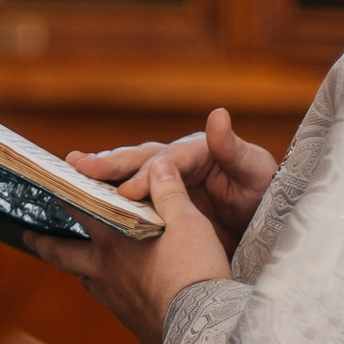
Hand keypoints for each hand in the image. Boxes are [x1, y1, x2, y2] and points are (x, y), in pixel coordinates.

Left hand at [28, 154, 231, 343]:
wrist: (202, 330)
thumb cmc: (194, 272)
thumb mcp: (188, 222)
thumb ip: (170, 192)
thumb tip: (160, 164)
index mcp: (114, 240)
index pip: (77, 208)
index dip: (60, 192)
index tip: (43, 185)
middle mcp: (105, 270)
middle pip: (62, 254)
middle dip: (44, 243)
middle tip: (29, 236)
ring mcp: (115, 298)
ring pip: (86, 280)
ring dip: (78, 269)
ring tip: (77, 262)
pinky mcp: (130, 319)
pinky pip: (109, 300)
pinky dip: (106, 290)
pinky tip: (118, 290)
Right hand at [69, 108, 276, 252]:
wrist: (271, 228)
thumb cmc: (265, 194)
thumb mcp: (255, 171)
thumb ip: (232, 147)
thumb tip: (218, 114)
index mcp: (197, 151)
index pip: (166, 161)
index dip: (146, 175)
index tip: (128, 192)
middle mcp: (176, 163)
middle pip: (138, 160)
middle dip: (108, 163)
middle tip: (78, 166)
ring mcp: (167, 183)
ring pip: (129, 175)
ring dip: (101, 176)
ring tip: (73, 173)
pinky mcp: (162, 204)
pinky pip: (133, 200)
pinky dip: (110, 200)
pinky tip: (88, 204)